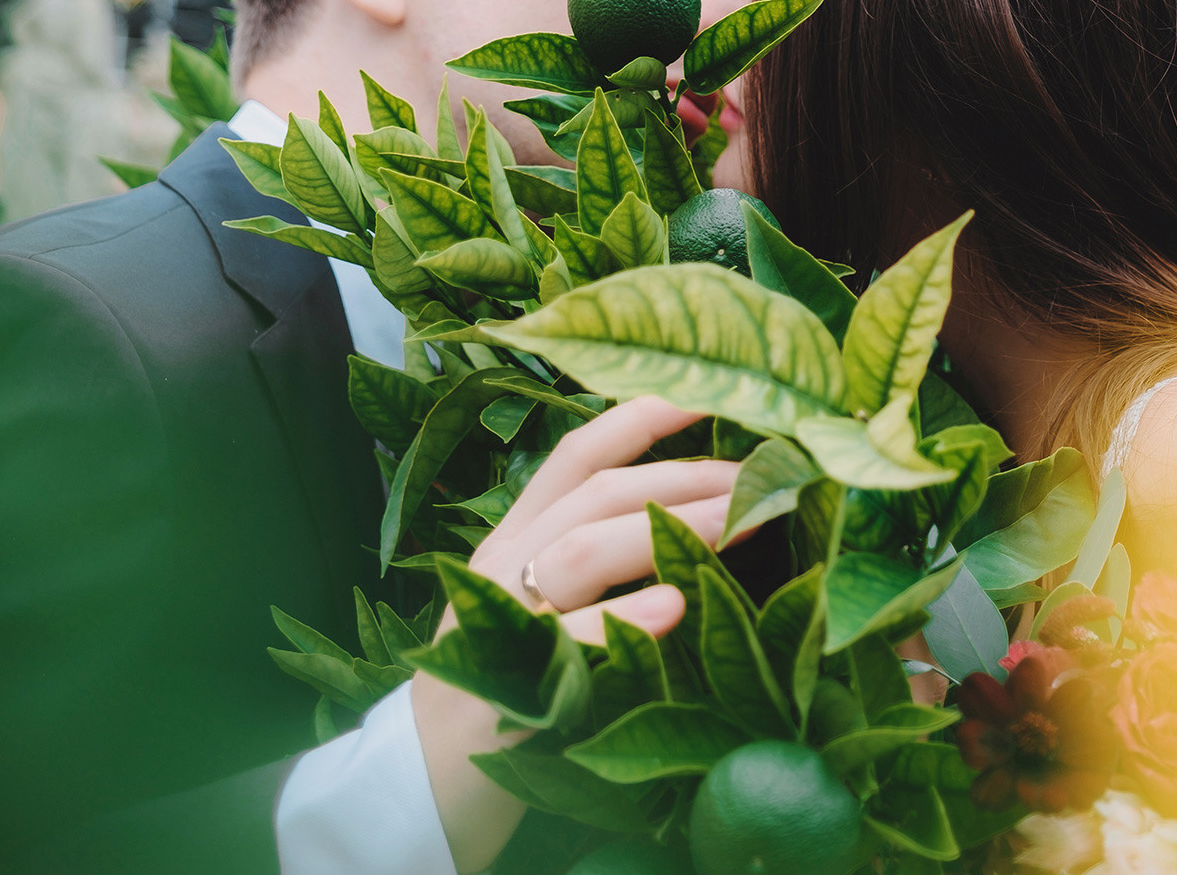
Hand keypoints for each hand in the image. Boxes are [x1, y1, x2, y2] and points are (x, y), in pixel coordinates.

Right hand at [411, 397, 736, 871]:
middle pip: (597, 494)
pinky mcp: (502, 687)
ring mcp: (497, 621)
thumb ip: (588, 563)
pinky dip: (623, 618)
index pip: (577, 456)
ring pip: (583, 549)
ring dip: (669, 527)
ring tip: (741, 520)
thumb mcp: (535, 609)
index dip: (640, 416)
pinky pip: (566, 641)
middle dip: (684, 475)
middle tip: (763, 474)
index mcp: (513, 540)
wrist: (412, 784)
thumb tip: (686, 523)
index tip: (709, 392)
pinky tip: (676, 607)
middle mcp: (502, 565)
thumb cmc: (498, 690)